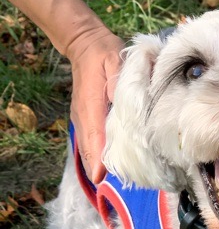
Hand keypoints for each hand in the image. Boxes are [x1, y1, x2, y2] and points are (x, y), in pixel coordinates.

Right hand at [66, 27, 123, 182]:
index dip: (97, 159)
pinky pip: (91, 143)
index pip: (92, 137)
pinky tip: (113, 165)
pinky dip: (99, 156)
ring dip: (100, 165)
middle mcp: (83, 117)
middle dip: (101, 169)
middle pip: (89, 150)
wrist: (85, 45)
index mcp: (90, 106)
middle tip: (124, 182)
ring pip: (89, 149)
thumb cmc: (104, 54)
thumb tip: (125, 105)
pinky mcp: (86, 121)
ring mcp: (82, 120)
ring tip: (122, 178)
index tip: (100, 178)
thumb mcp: (115, 62)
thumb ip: (120, 84)